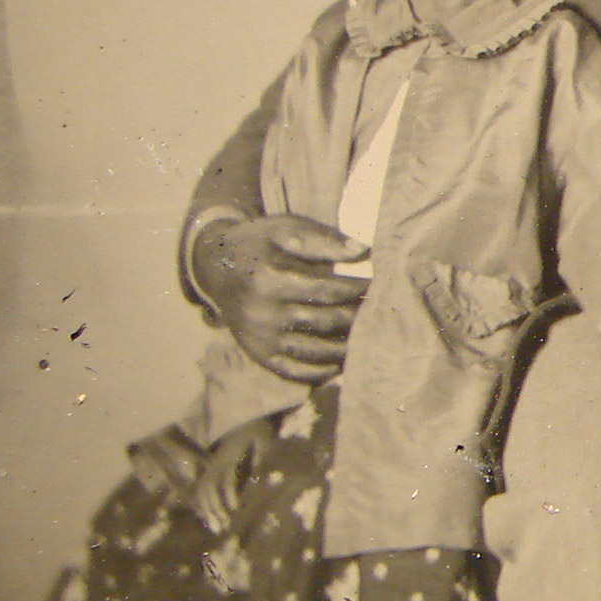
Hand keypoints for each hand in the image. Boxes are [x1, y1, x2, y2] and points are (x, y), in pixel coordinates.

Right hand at [190, 419, 268, 533]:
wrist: (246, 412)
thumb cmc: (257, 426)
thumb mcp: (264, 438)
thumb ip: (261, 456)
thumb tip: (257, 479)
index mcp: (228, 456)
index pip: (225, 479)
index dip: (228, 495)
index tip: (234, 509)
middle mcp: (216, 462)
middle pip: (208, 489)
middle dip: (213, 509)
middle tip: (221, 529)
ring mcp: (212, 465)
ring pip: (203, 490)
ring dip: (208, 509)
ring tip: (217, 528)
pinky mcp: (213, 467)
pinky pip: (204, 487)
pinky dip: (205, 503)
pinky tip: (212, 517)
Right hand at [192, 212, 368, 382]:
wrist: (216, 266)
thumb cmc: (260, 243)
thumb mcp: (286, 229)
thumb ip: (323, 240)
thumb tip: (362, 251)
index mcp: (269, 279)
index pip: (327, 290)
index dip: (358, 288)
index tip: (381, 284)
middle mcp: (262, 314)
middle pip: (324, 322)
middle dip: (358, 317)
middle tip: (384, 311)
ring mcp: (259, 339)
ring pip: (314, 352)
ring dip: (348, 347)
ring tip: (371, 336)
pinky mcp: (259, 355)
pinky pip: (295, 371)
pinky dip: (323, 370)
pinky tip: (344, 360)